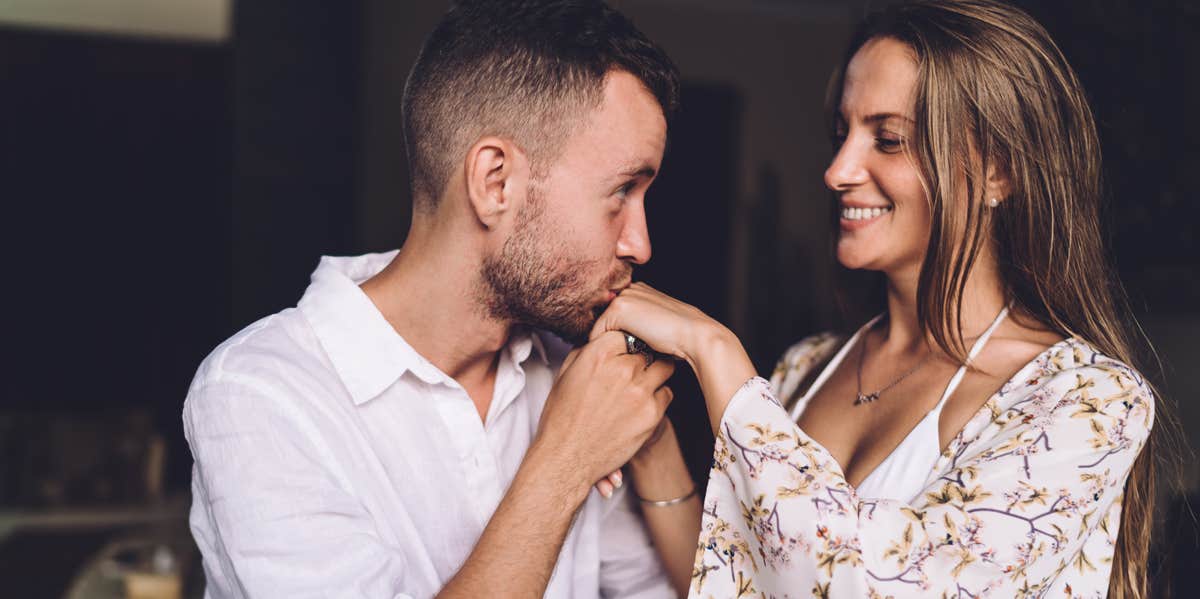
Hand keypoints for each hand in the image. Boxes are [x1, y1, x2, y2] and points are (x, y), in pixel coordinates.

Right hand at [531, 331, 675, 495]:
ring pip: (664, 367)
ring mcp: (640, 391)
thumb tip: (603, 339)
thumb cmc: (562, 417)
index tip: (626, 349)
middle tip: (635, 368)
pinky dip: (657, 397)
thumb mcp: (566, 374)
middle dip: (642, 357)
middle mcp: (622, 369)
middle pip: (648, 348)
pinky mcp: (652, 413)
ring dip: (654, 373)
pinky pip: (667, 394)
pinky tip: (640, 406)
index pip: (626, 331)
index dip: (626, 341)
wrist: (567, 458)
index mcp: (599, 354)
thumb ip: (588, 351)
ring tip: (640, 385)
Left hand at [590, 282, 722, 365]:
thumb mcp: (656, 327)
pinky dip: (602, 348)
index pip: (615, 315)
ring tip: (621, 356)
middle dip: (608, 339)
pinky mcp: (619, 309)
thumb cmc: (679, 338)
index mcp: (641, 290)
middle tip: (621, 356)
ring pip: (600, 327)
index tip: (624, 350)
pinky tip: (619, 355)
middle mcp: (630, 289)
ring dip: (605, 344)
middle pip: (605, 320)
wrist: (694, 336)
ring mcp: (624, 297)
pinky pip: (597, 334)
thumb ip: (639, 325)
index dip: (617, 335)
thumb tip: (623, 341)